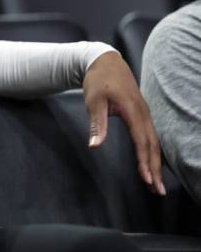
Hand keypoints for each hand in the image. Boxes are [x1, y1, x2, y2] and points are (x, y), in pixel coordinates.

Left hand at [83, 51, 164, 195]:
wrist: (105, 61)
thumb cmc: (98, 81)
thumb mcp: (93, 101)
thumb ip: (97, 124)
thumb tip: (94, 147)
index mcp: (133, 111)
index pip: (142, 141)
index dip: (145, 161)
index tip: (147, 179)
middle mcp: (143, 113)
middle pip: (152, 145)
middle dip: (155, 168)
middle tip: (157, 190)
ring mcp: (144, 113)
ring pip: (154, 141)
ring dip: (156, 163)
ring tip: (156, 183)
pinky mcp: (141, 113)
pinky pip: (151, 136)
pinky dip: (153, 152)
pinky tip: (152, 163)